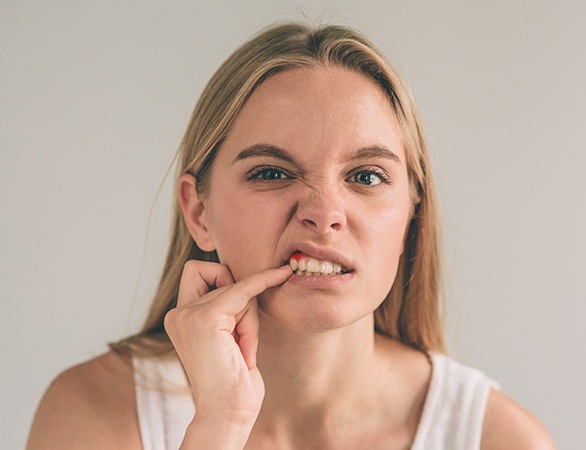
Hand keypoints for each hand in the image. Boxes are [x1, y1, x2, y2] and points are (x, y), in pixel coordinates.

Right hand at [164, 261, 291, 429]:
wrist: (227, 414)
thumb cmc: (233, 382)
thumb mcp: (226, 337)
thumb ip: (226, 309)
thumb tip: (248, 280)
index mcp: (179, 318)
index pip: (198, 272)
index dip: (221, 274)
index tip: (250, 279)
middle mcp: (178, 314)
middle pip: (223, 280)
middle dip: (243, 306)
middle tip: (243, 343)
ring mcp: (188, 315)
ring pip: (237, 290)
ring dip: (250, 320)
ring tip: (243, 353)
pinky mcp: (206, 319)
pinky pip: (244, 289)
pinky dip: (264, 281)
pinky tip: (281, 274)